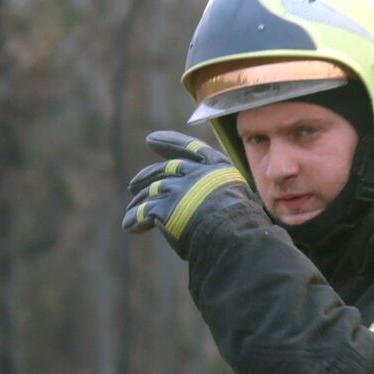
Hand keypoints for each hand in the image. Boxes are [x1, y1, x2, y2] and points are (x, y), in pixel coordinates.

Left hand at [122, 131, 255, 258]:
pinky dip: (135, 219)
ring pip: (152, 191)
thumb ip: (225, 195)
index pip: (190, 149)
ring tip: (131, 208)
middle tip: (133, 183)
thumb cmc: (244, 223)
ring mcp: (178, 189)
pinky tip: (128, 226)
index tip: (151, 140)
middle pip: (166, 170)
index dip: (169, 142)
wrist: (233, 234)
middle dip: (147, 175)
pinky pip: (144, 212)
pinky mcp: (164, 208)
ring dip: (139, 200)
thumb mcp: (241, 199)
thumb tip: (224, 205)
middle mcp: (195, 174)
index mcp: (217, 168)